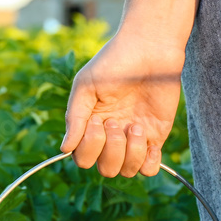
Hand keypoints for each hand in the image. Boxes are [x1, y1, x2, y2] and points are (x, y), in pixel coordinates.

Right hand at [60, 32, 184, 177]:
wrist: (150, 48)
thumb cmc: (114, 62)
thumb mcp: (86, 85)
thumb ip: (75, 117)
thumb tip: (65, 149)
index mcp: (90, 126)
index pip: (82, 158)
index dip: (89, 147)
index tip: (97, 120)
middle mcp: (110, 137)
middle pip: (105, 170)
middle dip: (111, 150)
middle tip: (117, 121)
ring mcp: (133, 139)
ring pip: (126, 171)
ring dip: (130, 153)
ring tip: (136, 125)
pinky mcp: (155, 137)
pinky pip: (149, 169)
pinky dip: (148, 163)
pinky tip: (149, 142)